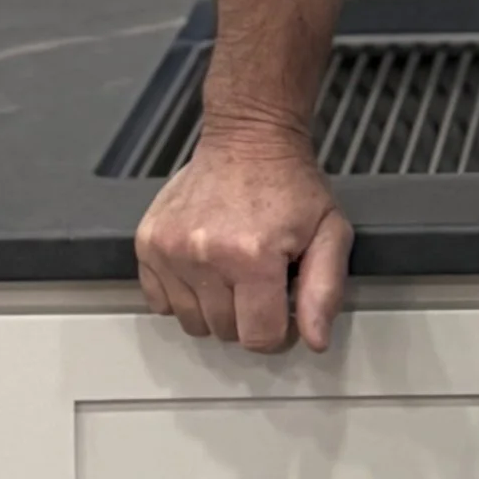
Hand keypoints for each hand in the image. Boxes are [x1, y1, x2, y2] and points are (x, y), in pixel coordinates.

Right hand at [135, 123, 352, 351]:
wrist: (249, 138)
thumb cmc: (290, 185)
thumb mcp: (330, 231)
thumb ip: (325, 290)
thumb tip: (314, 341)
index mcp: (253, 257)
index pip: (259, 338)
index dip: (277, 332)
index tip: (282, 308)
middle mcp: (205, 255)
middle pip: (224, 331)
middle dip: (246, 315)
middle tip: (260, 279)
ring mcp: (170, 249)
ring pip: (191, 321)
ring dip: (214, 307)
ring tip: (232, 271)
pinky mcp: (148, 242)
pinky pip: (159, 302)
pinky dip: (181, 294)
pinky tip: (203, 268)